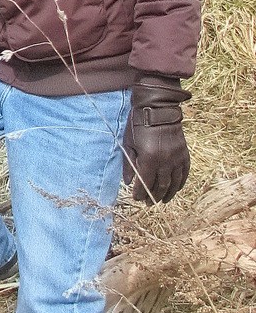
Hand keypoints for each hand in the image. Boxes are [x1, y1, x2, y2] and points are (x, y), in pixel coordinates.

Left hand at [123, 78, 191, 202]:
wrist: (158, 108)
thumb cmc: (138, 125)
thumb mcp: (128, 144)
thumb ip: (128, 164)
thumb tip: (128, 182)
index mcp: (149, 158)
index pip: (145, 183)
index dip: (140, 193)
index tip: (136, 198)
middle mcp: (165, 160)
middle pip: (160, 185)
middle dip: (153, 196)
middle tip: (148, 203)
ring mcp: (177, 157)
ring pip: (174, 182)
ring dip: (167, 193)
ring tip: (162, 201)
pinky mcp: (184, 153)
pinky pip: (184, 173)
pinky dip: (180, 183)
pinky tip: (175, 189)